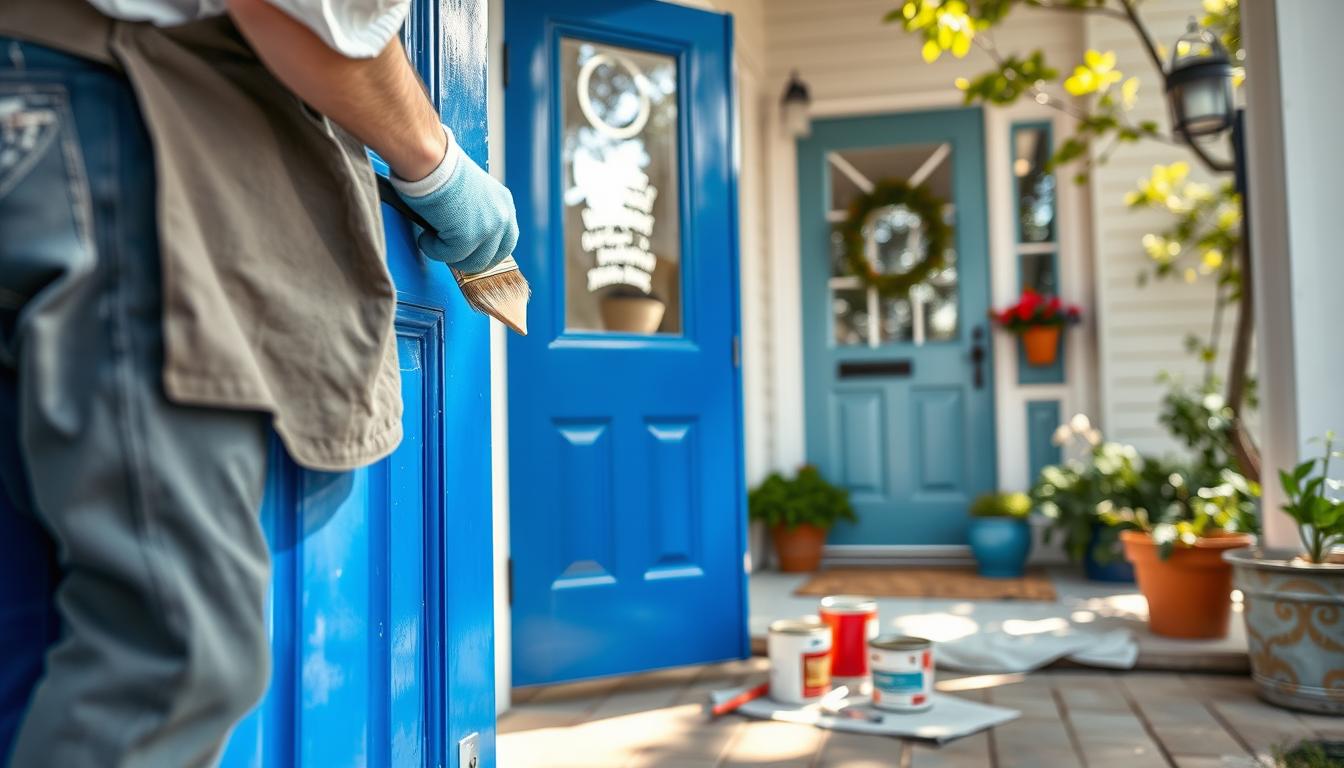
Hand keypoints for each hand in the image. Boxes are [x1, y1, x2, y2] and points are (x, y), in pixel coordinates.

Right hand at [391, 129, 518, 274]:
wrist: (431, 160)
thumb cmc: (442, 169)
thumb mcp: (473, 192)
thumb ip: (479, 214)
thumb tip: (468, 239)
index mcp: (504, 203)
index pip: (507, 242)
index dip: (487, 253)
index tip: (469, 254)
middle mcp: (502, 216)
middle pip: (492, 258)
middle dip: (468, 260)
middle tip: (446, 250)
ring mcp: (488, 228)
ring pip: (471, 263)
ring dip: (449, 256)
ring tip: (432, 239)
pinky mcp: (468, 237)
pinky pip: (449, 256)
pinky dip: (433, 250)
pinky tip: (425, 236)